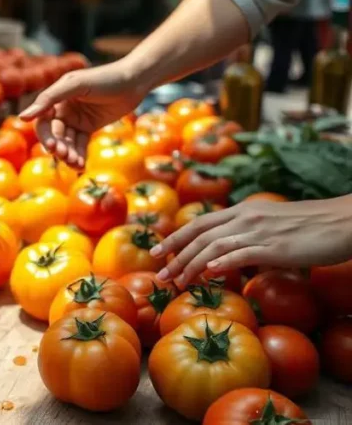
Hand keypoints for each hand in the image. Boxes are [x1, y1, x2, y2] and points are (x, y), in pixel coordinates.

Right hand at [19, 60, 148, 167]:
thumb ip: (50, 98)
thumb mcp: (76, 85)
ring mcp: (76, 120)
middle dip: (59, 147)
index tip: (52, 147)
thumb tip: (23, 117)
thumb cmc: (105, 78)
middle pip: (54, 134)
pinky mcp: (89, 128)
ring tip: (75, 163)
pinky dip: (79, 155)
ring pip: (67, 142)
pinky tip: (80, 166)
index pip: (43, 120)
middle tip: (65, 156)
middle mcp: (62, 110)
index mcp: (56, 98)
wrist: (134, 81)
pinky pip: (80, 145)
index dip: (45, 135)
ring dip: (68, 154)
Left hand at [151, 197, 351, 285]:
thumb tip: (229, 255)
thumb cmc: (311, 228)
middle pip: (200, 234)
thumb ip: (249, 236)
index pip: (201, 222)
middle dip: (175, 254)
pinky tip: (208, 273)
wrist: (344, 221)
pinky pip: (242, 253)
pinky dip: (222, 262)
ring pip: (214, 245)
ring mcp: (259, 232)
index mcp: (244, 211)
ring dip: (191, 264)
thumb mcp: (272, 226)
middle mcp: (246, 217)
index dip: (176, 236)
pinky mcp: (275, 247)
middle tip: (159, 274)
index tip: (158, 252)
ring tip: (177, 281)